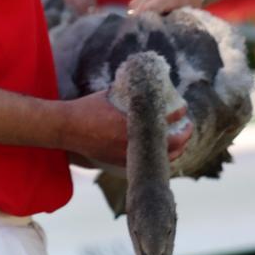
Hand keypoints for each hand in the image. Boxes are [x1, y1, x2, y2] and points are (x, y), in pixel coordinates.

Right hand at [59, 91, 191, 165]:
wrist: (68, 128)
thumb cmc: (87, 109)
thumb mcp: (110, 96)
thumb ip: (129, 97)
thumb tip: (145, 90)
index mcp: (132, 122)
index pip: (167, 119)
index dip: (179, 113)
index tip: (183, 109)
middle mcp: (133, 140)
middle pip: (173, 143)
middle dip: (184, 134)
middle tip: (187, 126)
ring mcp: (128, 154)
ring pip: (164, 157)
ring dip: (176, 149)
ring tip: (180, 140)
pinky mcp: (121, 162)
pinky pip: (148, 163)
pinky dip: (160, 158)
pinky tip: (164, 152)